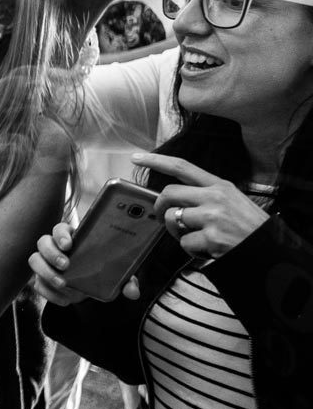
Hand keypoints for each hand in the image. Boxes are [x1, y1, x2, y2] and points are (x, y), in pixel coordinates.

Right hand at [29, 221, 140, 305]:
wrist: (89, 286)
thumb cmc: (100, 271)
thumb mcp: (115, 273)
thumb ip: (125, 279)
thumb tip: (132, 291)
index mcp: (72, 238)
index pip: (60, 228)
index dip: (61, 235)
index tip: (69, 245)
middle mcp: (54, 247)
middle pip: (42, 242)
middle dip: (52, 254)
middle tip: (66, 265)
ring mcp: (45, 263)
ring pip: (34, 260)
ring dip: (46, 272)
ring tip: (62, 283)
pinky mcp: (40, 279)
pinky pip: (37, 284)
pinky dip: (49, 293)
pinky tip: (65, 300)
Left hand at [132, 152, 268, 258]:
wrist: (271, 250)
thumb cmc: (251, 227)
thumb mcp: (234, 201)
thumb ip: (207, 196)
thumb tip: (178, 200)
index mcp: (220, 186)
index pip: (183, 167)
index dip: (156, 160)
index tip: (137, 157)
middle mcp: (215, 198)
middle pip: (169, 193)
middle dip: (159, 206)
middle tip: (161, 216)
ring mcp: (212, 217)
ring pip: (173, 219)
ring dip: (177, 232)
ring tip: (196, 237)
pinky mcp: (210, 238)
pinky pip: (184, 243)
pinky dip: (191, 250)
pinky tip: (206, 250)